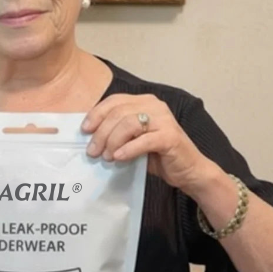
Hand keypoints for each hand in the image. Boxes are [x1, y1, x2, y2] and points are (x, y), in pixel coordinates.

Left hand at [82, 94, 212, 192]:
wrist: (187, 170)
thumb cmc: (157, 155)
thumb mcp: (132, 139)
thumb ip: (117, 131)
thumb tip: (90, 136)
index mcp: (144, 102)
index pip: (114, 101)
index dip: (96, 114)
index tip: (85, 130)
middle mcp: (155, 106)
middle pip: (118, 113)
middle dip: (101, 133)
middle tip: (93, 151)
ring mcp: (164, 120)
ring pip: (129, 124)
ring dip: (113, 141)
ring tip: (106, 157)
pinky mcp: (170, 136)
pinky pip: (144, 140)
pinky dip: (128, 149)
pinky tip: (119, 158)